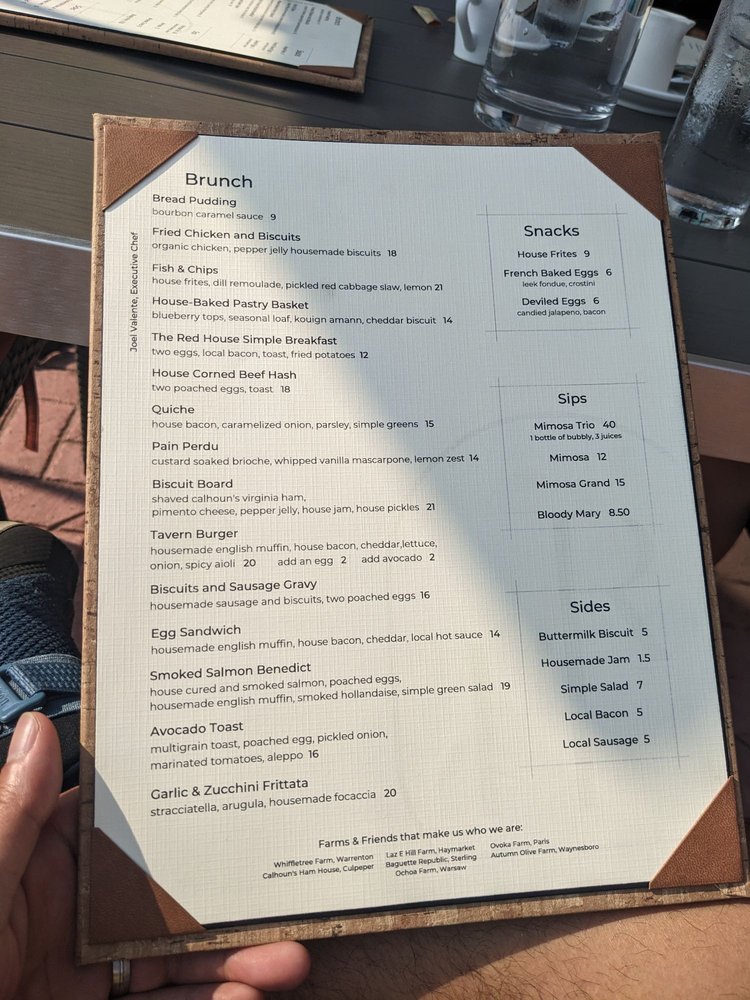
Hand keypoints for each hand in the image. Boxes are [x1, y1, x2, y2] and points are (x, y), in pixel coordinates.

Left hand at [0, 713, 309, 999]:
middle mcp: (76, 919)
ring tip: (288, 960)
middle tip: (285, 896)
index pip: (125, 826)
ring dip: (236, 959)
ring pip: (177, 960)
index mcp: (44, 868)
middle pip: (170, 898)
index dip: (186, 808)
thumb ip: (15, 817)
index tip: (244, 791)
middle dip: (230, 899)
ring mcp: (90, 977)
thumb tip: (41, 728)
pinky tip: (246, 996)